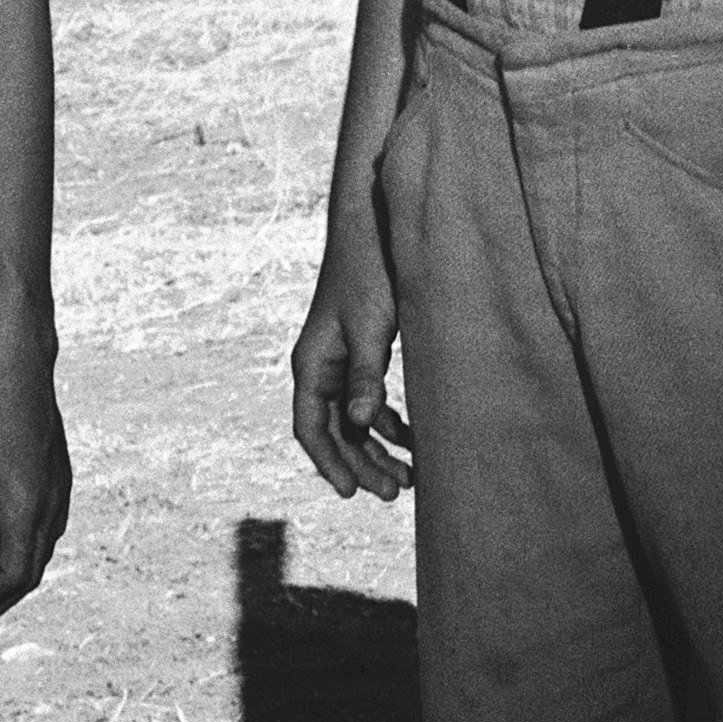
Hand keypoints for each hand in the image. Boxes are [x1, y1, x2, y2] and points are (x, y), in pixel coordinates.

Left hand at [0, 322, 70, 626]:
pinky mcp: (59, 476)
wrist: (19, 369)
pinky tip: (8, 542)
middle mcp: (51, 507)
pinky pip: (48, 528)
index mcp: (27, 511)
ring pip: (42, 552)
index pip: (12, 578)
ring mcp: (59, 491)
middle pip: (31, 573)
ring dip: (14, 577)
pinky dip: (26, 550)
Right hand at [291, 235, 411, 501]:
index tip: (351, 492)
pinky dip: (387, 424)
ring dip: (377, 449)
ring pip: (353, 421)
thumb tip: (358, 422)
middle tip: (395, 492)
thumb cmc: (369, 273)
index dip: (329, 463)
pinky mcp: (363, 353)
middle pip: (334, 432)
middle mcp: (321, 367)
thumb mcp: (371, 326)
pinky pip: (369, 402)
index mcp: (312, 362)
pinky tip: (413, 439)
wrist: (374, 229)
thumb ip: (366, 374)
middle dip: (362, 464)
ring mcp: (341, 362)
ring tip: (408, 478)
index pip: (309, 427)